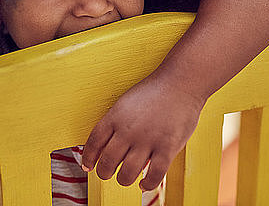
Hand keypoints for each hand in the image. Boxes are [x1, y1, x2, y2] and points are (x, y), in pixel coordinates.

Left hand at [81, 75, 204, 189]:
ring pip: (127, 173)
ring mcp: (147, 140)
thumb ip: (116, 124)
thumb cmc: (154, 92)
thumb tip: (106, 146)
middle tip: (106, 174)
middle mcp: (128, 130)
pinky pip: (153, 175)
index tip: (88, 166)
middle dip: (104, 172)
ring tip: (124, 179)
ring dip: (123, 180)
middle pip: (107, 161)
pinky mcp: (167, 148)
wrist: (180, 83)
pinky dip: (146, 184)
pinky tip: (143, 183)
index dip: (88, 158)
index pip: (93, 143)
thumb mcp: (126, 103)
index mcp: (115, 117)